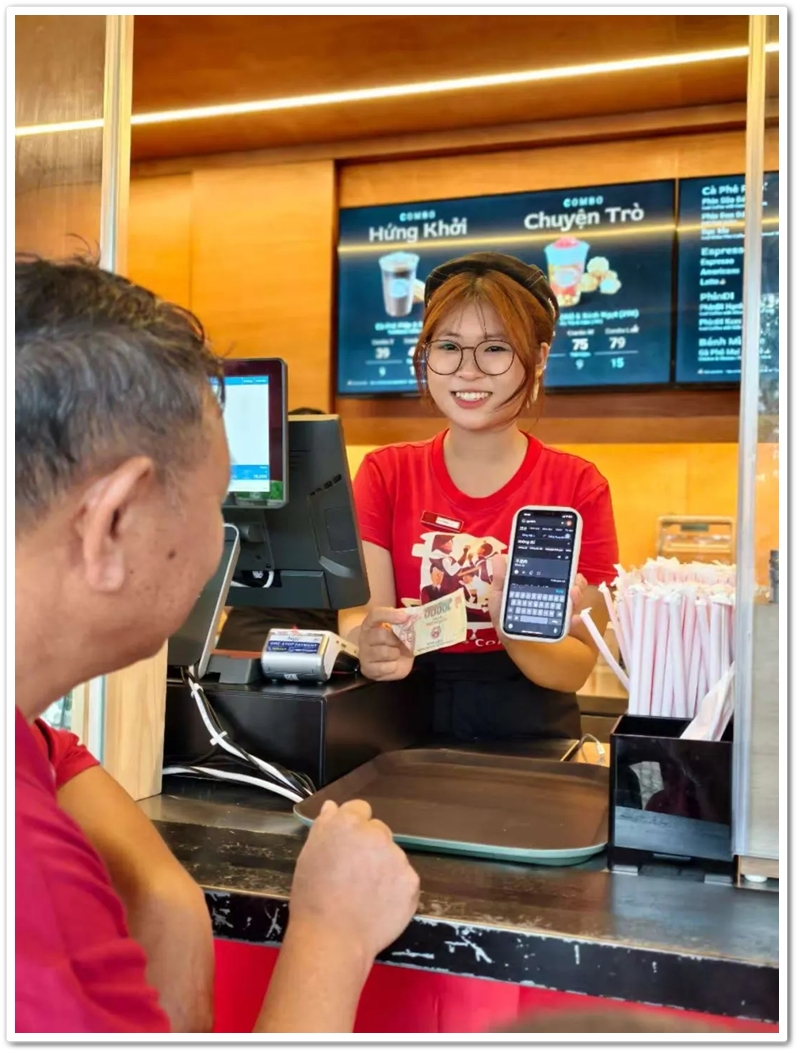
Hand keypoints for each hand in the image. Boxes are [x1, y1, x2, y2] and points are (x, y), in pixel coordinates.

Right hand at [289, 800, 419, 967]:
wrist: (332, 939)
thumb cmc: (313, 898)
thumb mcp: (308, 855)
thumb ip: (325, 826)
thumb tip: (333, 807)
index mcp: (347, 823)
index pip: (360, 809)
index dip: (353, 827)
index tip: (347, 845)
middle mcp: (376, 833)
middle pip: (378, 831)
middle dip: (370, 846)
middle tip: (354, 873)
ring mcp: (397, 857)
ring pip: (392, 856)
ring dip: (383, 867)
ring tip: (365, 894)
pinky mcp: (412, 881)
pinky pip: (404, 878)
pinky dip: (395, 888)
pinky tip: (379, 904)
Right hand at [358, 607, 414, 680]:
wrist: (390, 664)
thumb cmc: (394, 643)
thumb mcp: (399, 631)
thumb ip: (403, 622)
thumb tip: (413, 616)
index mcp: (371, 624)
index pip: (375, 614)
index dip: (390, 614)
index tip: (405, 617)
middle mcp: (364, 637)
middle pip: (381, 634)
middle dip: (396, 639)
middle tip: (402, 642)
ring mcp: (364, 654)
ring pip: (383, 652)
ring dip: (395, 653)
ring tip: (397, 654)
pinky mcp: (368, 669)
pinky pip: (384, 667)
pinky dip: (393, 667)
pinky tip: (393, 664)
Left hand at [487, 555, 588, 639]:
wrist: (509, 639)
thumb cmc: (504, 616)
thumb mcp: (499, 596)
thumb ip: (500, 579)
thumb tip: (499, 557)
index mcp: (539, 585)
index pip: (554, 572)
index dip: (563, 565)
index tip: (566, 560)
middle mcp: (553, 595)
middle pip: (570, 583)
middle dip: (575, 580)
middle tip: (573, 580)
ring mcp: (558, 610)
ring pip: (574, 599)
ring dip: (577, 595)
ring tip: (573, 593)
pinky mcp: (561, 626)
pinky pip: (572, 622)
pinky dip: (574, 619)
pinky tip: (573, 618)